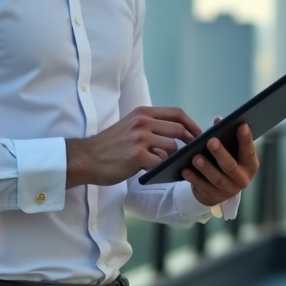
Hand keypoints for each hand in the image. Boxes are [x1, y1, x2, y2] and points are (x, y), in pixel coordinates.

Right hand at [65, 106, 200, 187]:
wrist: (86, 158)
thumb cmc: (109, 146)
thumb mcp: (129, 126)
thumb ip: (150, 126)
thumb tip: (176, 135)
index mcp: (142, 113)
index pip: (176, 112)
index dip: (192, 123)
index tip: (199, 134)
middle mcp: (142, 122)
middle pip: (179, 129)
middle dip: (189, 142)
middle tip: (192, 153)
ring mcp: (140, 138)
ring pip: (172, 147)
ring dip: (173, 158)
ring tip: (167, 164)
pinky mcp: (137, 156)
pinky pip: (161, 163)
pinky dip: (163, 169)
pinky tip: (158, 172)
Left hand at [182, 120, 258, 206]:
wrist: (217, 189)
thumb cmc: (224, 162)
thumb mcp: (228, 151)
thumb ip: (224, 136)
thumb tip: (218, 120)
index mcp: (249, 165)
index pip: (249, 151)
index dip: (246, 139)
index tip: (241, 125)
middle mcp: (242, 179)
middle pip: (231, 166)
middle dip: (221, 153)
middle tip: (211, 141)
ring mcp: (229, 190)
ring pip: (217, 179)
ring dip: (205, 168)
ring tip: (196, 157)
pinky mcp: (214, 197)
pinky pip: (203, 188)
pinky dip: (194, 179)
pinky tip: (185, 170)